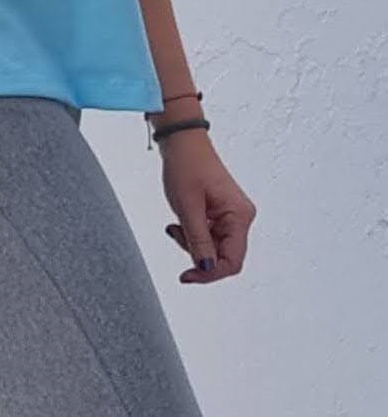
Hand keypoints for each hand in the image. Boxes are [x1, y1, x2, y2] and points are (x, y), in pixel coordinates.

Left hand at [158, 132, 256, 283]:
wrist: (181, 140)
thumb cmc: (186, 166)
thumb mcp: (188, 208)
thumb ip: (198, 241)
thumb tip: (206, 269)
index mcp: (239, 216)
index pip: (232, 262)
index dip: (209, 274)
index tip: (186, 276)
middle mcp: (241, 217)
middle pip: (223, 255)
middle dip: (197, 252)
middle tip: (176, 232)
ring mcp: (232, 214)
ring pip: (214, 247)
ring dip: (192, 242)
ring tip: (176, 223)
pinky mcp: (221, 211)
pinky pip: (210, 234)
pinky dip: (193, 233)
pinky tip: (180, 220)